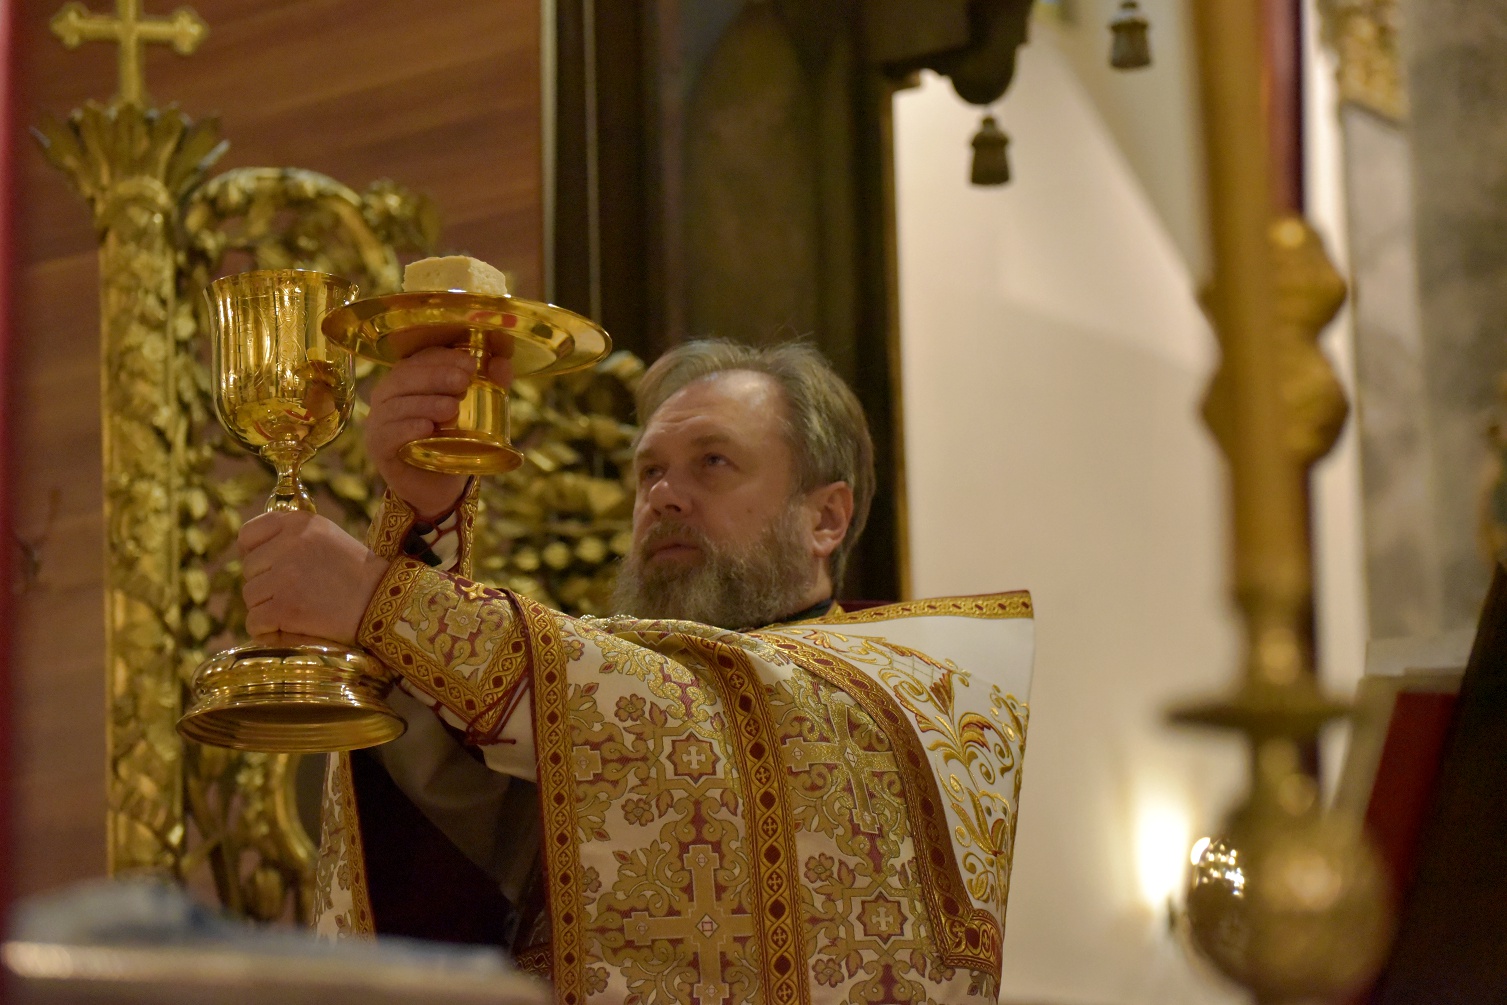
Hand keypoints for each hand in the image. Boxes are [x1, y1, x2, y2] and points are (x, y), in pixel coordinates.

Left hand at [240, 511, 389, 643]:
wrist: (386, 602)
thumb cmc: (358, 574)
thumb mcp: (327, 536)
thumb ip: (291, 536)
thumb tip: (248, 552)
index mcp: (299, 523)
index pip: (248, 534)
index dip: (254, 553)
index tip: (268, 566)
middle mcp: (289, 544)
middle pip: (248, 569)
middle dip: (265, 584)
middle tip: (295, 593)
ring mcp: (284, 577)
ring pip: (250, 597)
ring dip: (267, 608)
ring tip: (300, 609)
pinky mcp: (285, 608)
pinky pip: (255, 622)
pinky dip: (269, 631)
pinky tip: (292, 627)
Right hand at [365, 347, 513, 518]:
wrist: (441, 486)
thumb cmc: (455, 442)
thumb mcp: (477, 411)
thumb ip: (491, 385)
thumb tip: (502, 362)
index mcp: (408, 379)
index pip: (420, 359)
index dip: (443, 357)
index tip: (470, 364)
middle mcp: (389, 395)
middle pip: (406, 377)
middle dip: (436, 376)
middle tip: (462, 381)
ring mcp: (379, 420)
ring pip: (396, 405)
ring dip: (425, 403)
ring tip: (452, 408)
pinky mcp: (377, 446)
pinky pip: (387, 434)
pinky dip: (406, 429)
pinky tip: (426, 429)